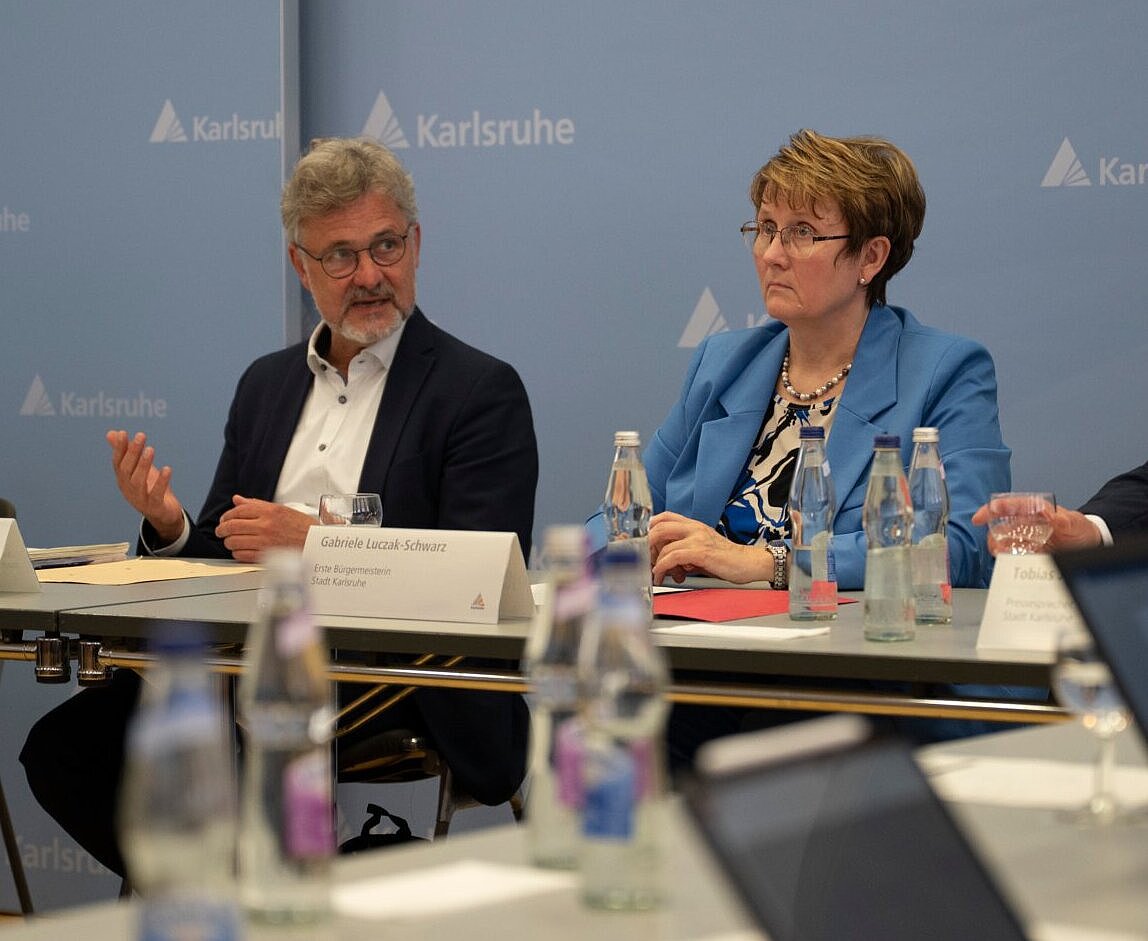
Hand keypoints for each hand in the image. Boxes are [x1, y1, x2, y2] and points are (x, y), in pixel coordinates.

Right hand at [106, 430, 185, 544]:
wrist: (162, 514)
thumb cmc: (149, 487)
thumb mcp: (138, 469)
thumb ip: (126, 452)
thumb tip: (112, 433)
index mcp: (123, 479)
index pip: (118, 462)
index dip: (119, 448)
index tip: (123, 433)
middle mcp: (128, 489)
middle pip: (127, 470)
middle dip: (133, 452)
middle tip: (141, 436)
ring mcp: (140, 499)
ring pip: (138, 482)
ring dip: (144, 465)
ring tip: (150, 449)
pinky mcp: (154, 506)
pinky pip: (156, 494)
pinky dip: (161, 482)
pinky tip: (167, 469)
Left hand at [215, 495, 315, 562]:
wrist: (315, 543)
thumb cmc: (301, 527)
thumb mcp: (280, 510)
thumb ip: (256, 505)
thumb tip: (238, 500)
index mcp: (269, 511)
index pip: (239, 511)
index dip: (227, 516)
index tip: (224, 520)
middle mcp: (266, 525)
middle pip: (233, 526)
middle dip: (223, 529)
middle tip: (221, 531)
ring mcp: (265, 541)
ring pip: (234, 541)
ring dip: (229, 542)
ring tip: (230, 541)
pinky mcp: (265, 555)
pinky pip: (242, 555)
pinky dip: (237, 553)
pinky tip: (240, 550)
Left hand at [649, 511, 772, 585]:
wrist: (748, 563)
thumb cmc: (727, 560)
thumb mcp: (702, 550)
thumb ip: (684, 551)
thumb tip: (664, 563)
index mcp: (694, 525)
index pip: (664, 517)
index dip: (650, 529)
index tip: (646, 545)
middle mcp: (695, 528)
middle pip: (659, 527)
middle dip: (648, 546)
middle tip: (649, 560)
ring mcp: (698, 538)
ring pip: (664, 545)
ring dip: (656, 563)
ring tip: (659, 575)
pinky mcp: (701, 552)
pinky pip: (673, 557)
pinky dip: (663, 567)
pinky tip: (662, 575)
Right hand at [971, 501, 1102, 553]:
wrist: (1090, 544)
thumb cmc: (1080, 528)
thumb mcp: (1074, 522)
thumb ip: (1061, 519)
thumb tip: (1050, 514)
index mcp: (1035, 511)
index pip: (1011, 506)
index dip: (994, 509)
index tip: (983, 515)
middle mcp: (1027, 524)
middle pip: (1001, 526)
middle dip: (994, 535)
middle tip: (995, 544)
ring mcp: (1027, 539)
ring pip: (1004, 542)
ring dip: (1000, 548)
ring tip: (1002, 554)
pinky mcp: (1029, 553)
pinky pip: (1014, 556)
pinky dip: (1010, 559)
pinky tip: (1012, 561)